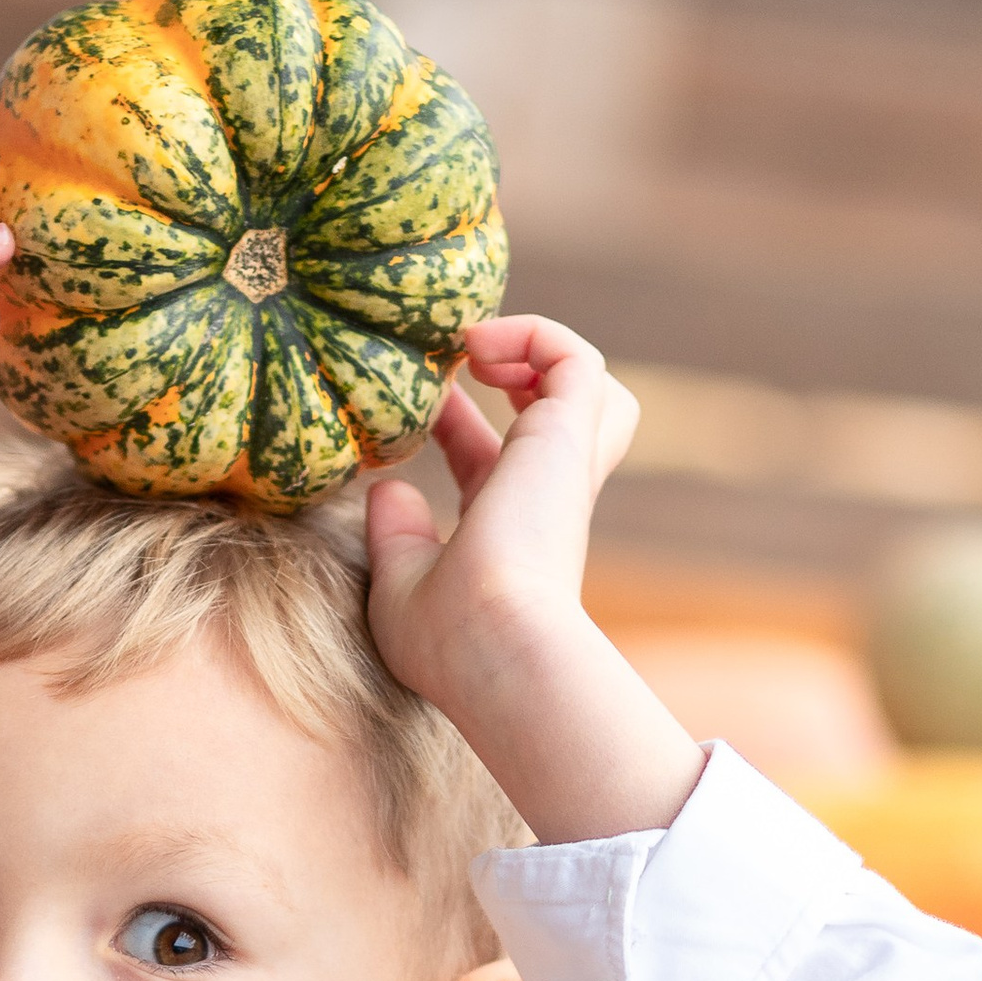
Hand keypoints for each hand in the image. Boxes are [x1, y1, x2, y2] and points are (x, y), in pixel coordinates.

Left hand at [366, 318, 703, 845]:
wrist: (497, 646)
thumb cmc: (450, 640)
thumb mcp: (402, 587)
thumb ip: (395, 536)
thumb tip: (388, 490)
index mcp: (507, 533)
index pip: (490, 463)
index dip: (456, 425)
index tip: (418, 406)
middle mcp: (546, 497)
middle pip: (559, 420)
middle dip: (517, 377)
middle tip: (460, 357)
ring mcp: (565, 465)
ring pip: (593, 390)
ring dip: (542, 351)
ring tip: (479, 345)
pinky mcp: (570, 435)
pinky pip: (574, 358)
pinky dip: (534, 334)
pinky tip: (476, 345)